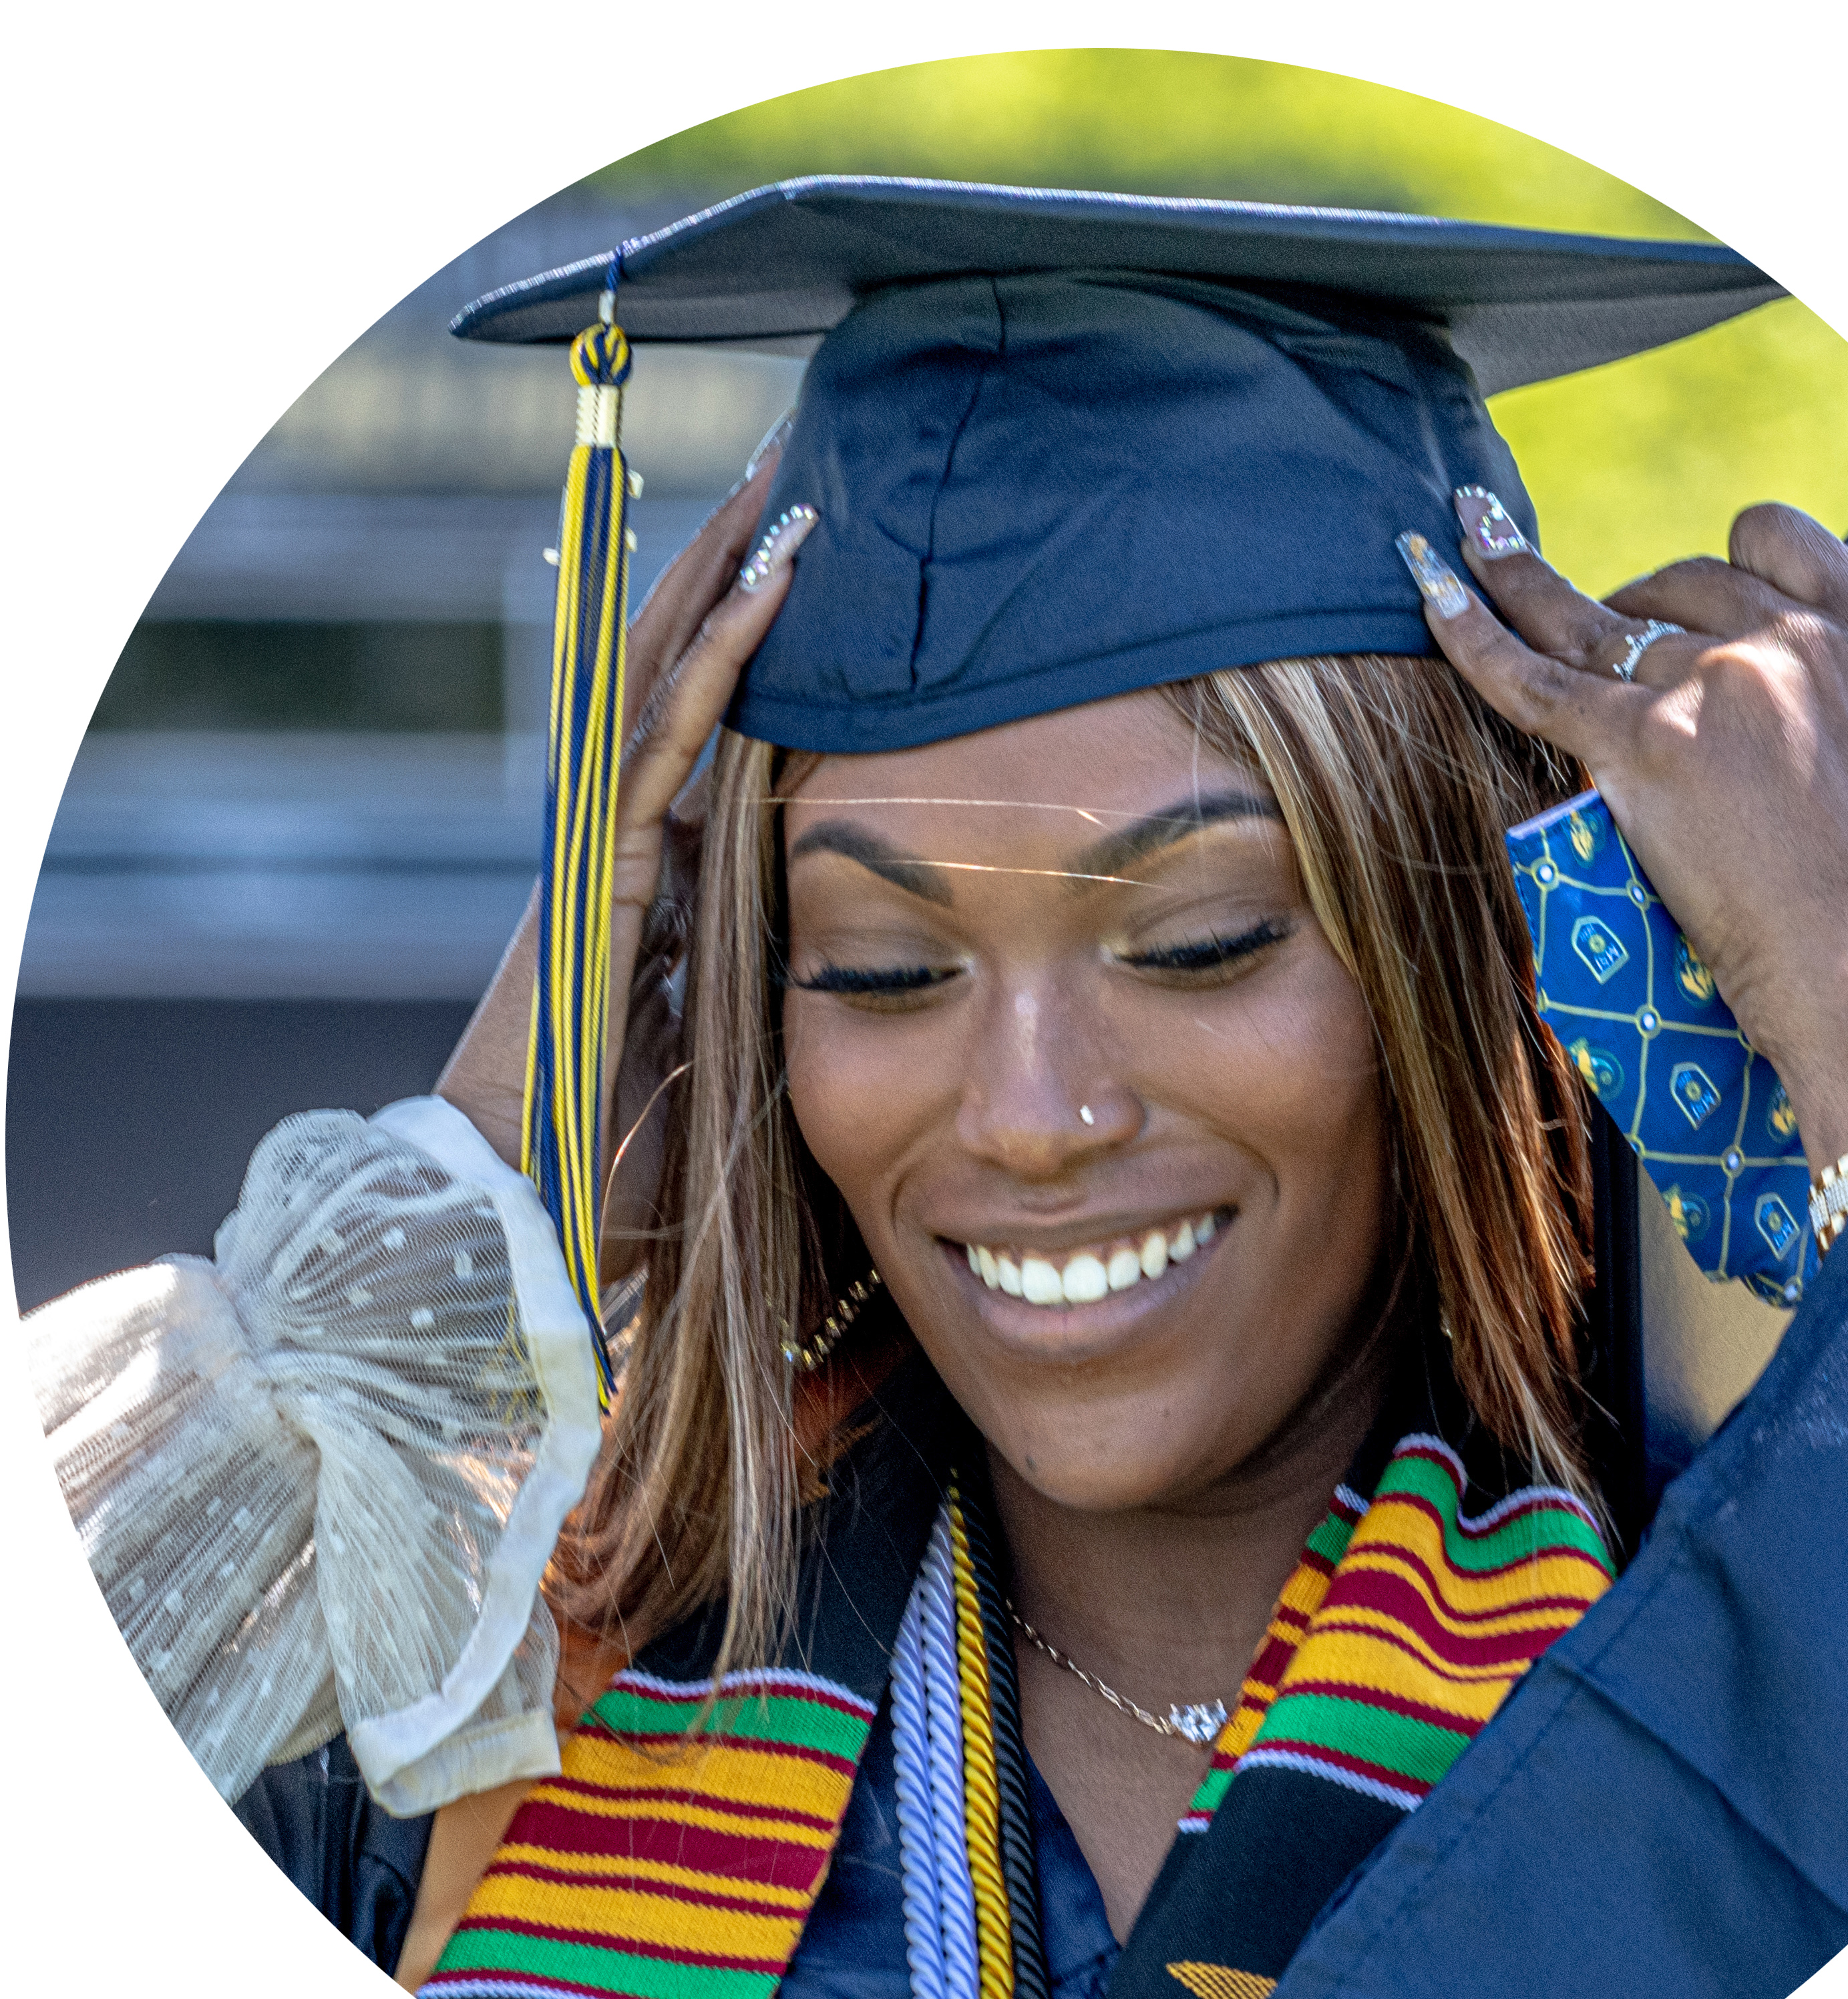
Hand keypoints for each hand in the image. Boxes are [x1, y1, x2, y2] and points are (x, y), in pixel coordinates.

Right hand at [436, 431, 810, 1214]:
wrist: (531, 1222)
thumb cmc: (628, 1162)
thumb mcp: (731, 1046)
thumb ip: (773, 978)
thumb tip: (852, 947)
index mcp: (661, 873)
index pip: (711, 720)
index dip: (757, 630)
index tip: (820, 553)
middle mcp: (629, 837)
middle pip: (683, 670)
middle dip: (739, 566)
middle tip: (806, 465)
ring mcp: (607, 845)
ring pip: (667, 677)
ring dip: (729, 575)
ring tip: (792, 476)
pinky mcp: (604, 868)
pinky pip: (668, 738)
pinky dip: (721, 656)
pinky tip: (772, 578)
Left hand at [1411, 492, 1847, 1174]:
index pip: (1779, 549)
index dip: (1724, 567)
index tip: (1694, 593)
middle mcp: (1792, 642)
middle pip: (1680, 585)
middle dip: (1633, 607)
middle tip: (1598, 643)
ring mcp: (1714, 686)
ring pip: (1597, 616)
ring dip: (1538, 594)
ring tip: (1480, 557)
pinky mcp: (1645, 745)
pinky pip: (1533, 674)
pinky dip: (1473, 629)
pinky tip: (1434, 589)